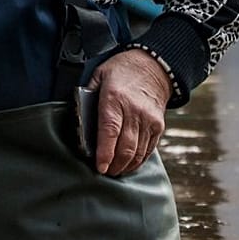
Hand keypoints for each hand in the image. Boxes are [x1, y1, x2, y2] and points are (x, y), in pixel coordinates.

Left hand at [85, 49, 170, 175]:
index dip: (105, 153)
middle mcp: (134, 111)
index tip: (100, 167)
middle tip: (104, 173)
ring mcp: (148, 120)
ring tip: (114, 171)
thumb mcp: (99, 76)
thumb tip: (80, 119)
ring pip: (138, 152)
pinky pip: (148, 150)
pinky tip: (128, 164)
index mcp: (114, 99)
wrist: (152, 65)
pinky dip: (138, 160)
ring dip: (125, 166)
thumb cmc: (121, 71)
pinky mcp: (158, 126)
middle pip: (125, 147)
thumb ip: (87, 97)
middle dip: (114, 165)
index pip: (109, 131)